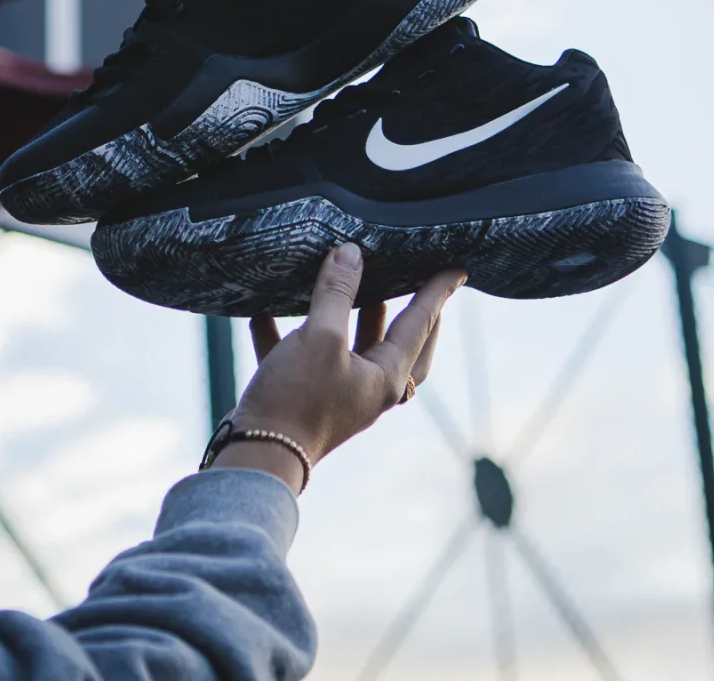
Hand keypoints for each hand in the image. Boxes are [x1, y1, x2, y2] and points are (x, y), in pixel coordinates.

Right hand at [211, 243, 465, 493]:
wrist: (255, 460)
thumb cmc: (297, 400)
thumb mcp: (321, 337)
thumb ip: (336, 293)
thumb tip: (350, 252)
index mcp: (386, 376)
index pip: (421, 323)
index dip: (438, 292)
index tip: (459, 269)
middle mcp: (367, 388)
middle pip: (397, 343)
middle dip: (406, 313)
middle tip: (416, 283)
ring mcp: (335, 394)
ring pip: (350, 347)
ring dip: (348, 315)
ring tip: (346, 281)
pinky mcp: (299, 396)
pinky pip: (297, 355)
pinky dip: (285, 331)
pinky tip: (264, 308)